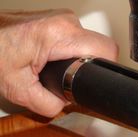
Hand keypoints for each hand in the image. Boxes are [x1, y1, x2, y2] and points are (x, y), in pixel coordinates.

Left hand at [0, 9, 117, 116]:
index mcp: (60, 36)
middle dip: (91, 67)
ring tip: (62, 68)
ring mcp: (63, 19)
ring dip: (81, 59)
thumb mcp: (19, 88)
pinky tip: (57, 59)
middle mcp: (66, 22)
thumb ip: (47, 104)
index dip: (108, 68)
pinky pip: (79, 38)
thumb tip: (65, 106)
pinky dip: (73, 51)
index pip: (107, 50)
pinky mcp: (59, 21)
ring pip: (90, 43)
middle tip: (73, 77)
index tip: (100, 79)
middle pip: (100, 48)